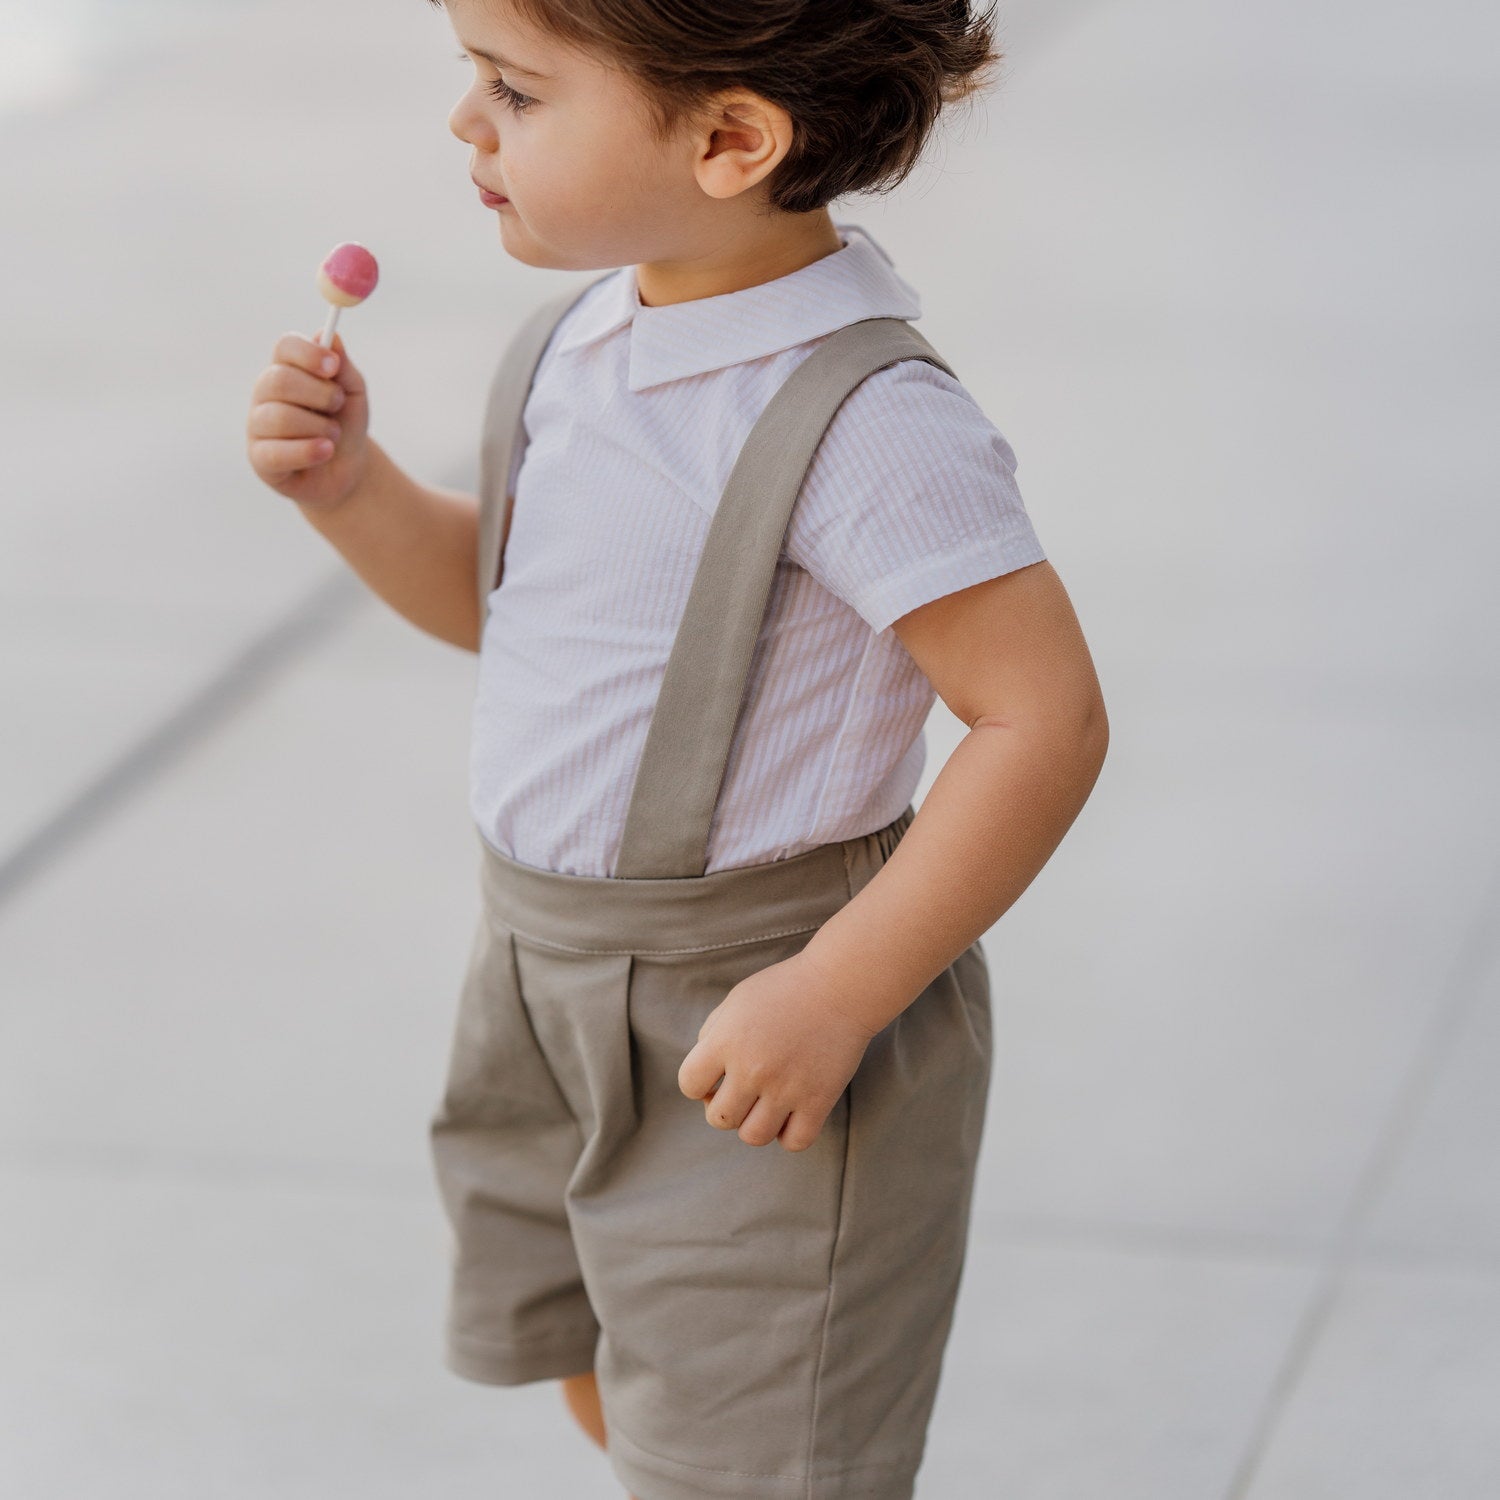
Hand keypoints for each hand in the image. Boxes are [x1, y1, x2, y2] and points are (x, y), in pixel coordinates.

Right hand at [246, 329, 369, 512]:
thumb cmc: (345, 423)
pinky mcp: (259, 458)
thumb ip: (342, 366)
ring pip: (281, 417)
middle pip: (280, 380)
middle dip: (319, 394)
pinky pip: (277, 452)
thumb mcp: (352, 393)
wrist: (348, 469)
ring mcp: (257, 425)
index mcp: (286, 368)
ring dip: (320, 427)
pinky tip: (326, 451)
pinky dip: (309, 451)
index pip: (285, 346)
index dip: (308, 354)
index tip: (332, 367)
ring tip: (333, 435)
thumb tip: (330, 335)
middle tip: (337, 405)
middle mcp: (265, 393)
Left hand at [677, 951, 878, 1152]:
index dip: (699, 1084)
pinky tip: (791, 1113)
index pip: (689, 1085)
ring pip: (753, 1137)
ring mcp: (786, 1088)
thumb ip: (712, 1035)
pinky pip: (794, 1142)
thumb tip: (705, 1075)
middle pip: (719, 1119)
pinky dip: (789, 1135)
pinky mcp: (818, 1100)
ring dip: (755, 1124)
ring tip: (766, 1103)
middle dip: (725, 1107)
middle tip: (743, 1090)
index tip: (716, 1076)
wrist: (839, 986)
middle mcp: (752, 1069)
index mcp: (726, 1041)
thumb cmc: (784, 990)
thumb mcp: (736, 1002)